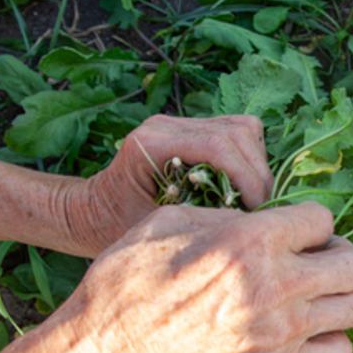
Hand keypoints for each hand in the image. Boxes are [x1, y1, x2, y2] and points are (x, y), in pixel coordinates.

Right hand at [48, 202, 352, 352]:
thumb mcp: (172, 220)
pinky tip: (307, 327)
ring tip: (313, 292)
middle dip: (338, 254)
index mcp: (249, 241)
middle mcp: (275, 285)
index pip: (323, 219)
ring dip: (340, 295)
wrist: (111, 351)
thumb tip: (265, 219)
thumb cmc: (130, 277)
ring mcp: (281, 331)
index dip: (308, 221)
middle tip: (313, 258)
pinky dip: (332, 337)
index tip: (292, 230)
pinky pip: (340, 351)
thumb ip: (229, 214)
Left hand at [63, 115, 274, 255]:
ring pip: (243, 129)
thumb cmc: (115, 227)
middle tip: (261, 210)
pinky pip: (237, 133)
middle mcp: (166, 124)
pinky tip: (241, 186)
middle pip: (238, 133)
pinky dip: (248, 159)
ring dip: (256, 166)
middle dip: (257, 174)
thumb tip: (249, 219)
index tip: (258, 210)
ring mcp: (179, 123)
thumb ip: (199, 215)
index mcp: (151, 144)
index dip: (248, 178)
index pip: (218, 146)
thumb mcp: (156, 229)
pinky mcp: (191, 129)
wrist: (91, 213)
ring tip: (253, 199)